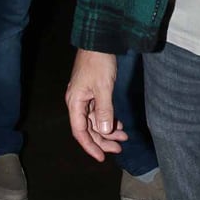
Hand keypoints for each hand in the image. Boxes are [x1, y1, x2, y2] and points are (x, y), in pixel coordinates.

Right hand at [66, 48, 127, 162]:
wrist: (99, 41)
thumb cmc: (99, 63)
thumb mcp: (103, 88)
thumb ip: (104, 111)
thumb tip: (104, 132)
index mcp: (75, 102)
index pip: (80, 131)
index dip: (90, 146)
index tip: (102, 157)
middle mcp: (77, 102)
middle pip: (88, 128)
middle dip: (103, 140)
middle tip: (119, 147)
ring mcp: (85, 97)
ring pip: (95, 121)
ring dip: (108, 130)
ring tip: (123, 136)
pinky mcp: (92, 92)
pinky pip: (99, 112)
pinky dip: (109, 119)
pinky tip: (119, 124)